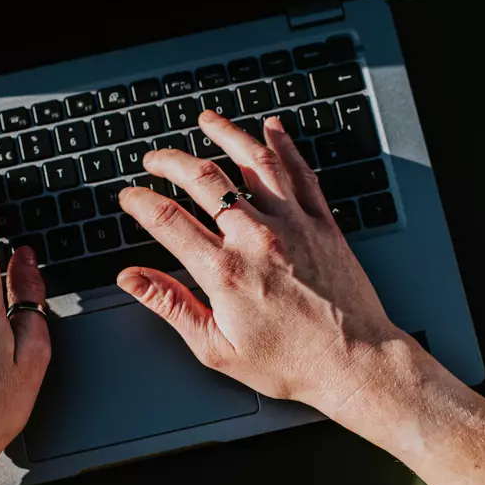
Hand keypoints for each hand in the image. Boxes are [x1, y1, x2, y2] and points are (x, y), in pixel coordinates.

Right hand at [115, 111, 406, 413]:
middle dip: (172, 161)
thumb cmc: (291, 363)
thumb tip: (132, 279)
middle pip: (205, 180)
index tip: (130, 196)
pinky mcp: (322, 224)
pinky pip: (301, 173)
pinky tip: (272, 129)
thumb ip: (172, 306)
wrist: (355, 363)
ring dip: (227, 135)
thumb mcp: (217, 349)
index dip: (140, 201)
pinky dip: (284, 146)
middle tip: (156, 159)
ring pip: (254, 162)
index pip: (168, 220)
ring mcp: (293, 226)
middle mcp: (257, 239)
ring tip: (207, 121)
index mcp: (225, 272)